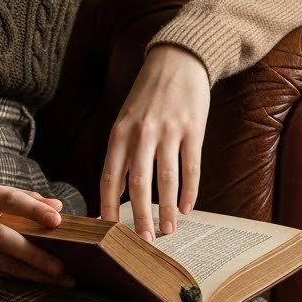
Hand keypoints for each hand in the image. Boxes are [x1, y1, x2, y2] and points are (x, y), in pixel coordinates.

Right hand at [0, 183, 74, 286]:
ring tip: (59, 280)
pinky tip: (36, 281)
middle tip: (61, 268)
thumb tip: (58, 208)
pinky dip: (17, 278)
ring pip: (2, 264)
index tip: (57, 221)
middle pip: (6, 240)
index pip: (10, 200)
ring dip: (33, 274)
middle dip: (36, 257)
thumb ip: (25, 198)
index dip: (34, 210)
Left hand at [99, 44, 210, 241]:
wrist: (178, 60)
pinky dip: (189, 191)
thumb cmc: (148, 96)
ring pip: (166, 180)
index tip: (107, 231)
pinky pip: (191, 167)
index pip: (109, 177)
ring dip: (168, 210)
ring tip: (169, 230)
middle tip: (144, 242)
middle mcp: (142, 133)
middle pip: (138, 184)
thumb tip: (115, 191)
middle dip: (140, 217)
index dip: (107, 206)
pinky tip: (187, 208)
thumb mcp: (125, 120)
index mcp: (119, 133)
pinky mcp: (194, 129)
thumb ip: (121, 153)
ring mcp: (169, 131)